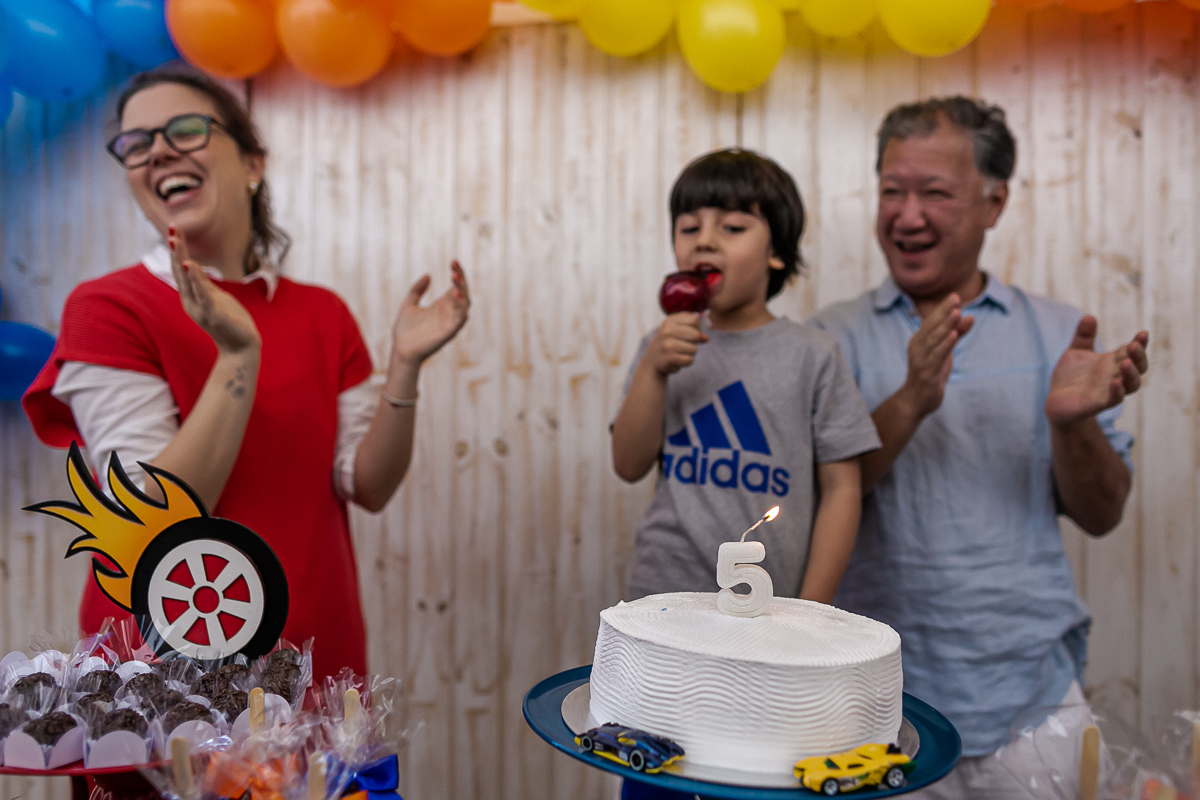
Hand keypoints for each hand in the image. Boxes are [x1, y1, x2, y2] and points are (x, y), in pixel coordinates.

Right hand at [168, 227, 260, 355]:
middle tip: (172, 227)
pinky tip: (191, 264)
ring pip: (188, 280)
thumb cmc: (231, 323)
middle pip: (180, 270)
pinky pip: (202, 294)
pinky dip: (196, 279)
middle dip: (176, 248)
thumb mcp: (215, 298)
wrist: (241, 348)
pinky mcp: (212, 314)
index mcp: (192, 297)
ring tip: (176, 241)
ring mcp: (200, 308)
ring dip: (181, 259)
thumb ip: (203, 284)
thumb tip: (193, 268)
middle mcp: (191, 301)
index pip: (181, 268)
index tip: (174, 229)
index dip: (178, 249)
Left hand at [390, 260, 469, 365]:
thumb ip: (417, 290)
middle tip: (453, 269)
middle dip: (461, 280)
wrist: (400, 350)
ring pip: (465, 305)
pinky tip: (456, 296)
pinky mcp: (449, 333)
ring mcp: (450, 322)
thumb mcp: (409, 304)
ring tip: (455, 280)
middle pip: (463, 293)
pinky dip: (461, 308)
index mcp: (442, 305)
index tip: (453, 261)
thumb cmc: (405, 330)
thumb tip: (428, 275)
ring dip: (462, 292)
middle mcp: (449, 313)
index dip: (458, 273)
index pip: (457, 286)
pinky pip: (460, 320)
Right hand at [646, 312, 707, 375]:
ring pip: (694, 349)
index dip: (696, 328)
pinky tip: (676, 360)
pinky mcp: (670, 358)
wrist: (652, 360)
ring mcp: (668, 344)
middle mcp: (667, 330)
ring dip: (689, 353)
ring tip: (678, 353)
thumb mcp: (676, 331)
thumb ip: (693, 330)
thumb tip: (706, 338)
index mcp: (669, 321)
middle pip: (696, 335)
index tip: (688, 334)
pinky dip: (686, 362)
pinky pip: (690, 360)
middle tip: (682, 345)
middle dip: (694, 342)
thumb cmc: (669, 343)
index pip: (694, 320)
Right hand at [900, 294, 973, 416]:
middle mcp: (917, 347)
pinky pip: (937, 357)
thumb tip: (970, 316)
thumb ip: (957, 333)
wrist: (916, 401)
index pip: (931, 321)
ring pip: (934, 340)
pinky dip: (945, 346)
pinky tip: (954, 336)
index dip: (943, 309)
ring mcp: (921, 360)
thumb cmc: (931, 372)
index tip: (955, 296)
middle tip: (955, 299)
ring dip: (945, 326)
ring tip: (956, 313)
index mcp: (920, 340)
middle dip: (944, 313)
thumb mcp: (945, 351)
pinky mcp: (927, 373)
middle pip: (931, 327)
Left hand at [1046, 316, 1148, 424]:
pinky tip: (1116, 383)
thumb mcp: (1076, 352)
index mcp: (1112, 362)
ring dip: (1132, 374)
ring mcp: (1109, 391)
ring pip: (1131, 384)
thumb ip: (1083, 336)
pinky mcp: (1098, 404)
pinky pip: (1113, 399)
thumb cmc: (1071, 377)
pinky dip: (1117, 392)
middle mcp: (1115, 376)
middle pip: (1136, 366)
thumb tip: (1089, 317)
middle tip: (1134, 345)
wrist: (1056, 402)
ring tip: (1127, 362)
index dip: (1139, 343)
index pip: (1130, 351)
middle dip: (1138, 356)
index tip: (1143, 333)